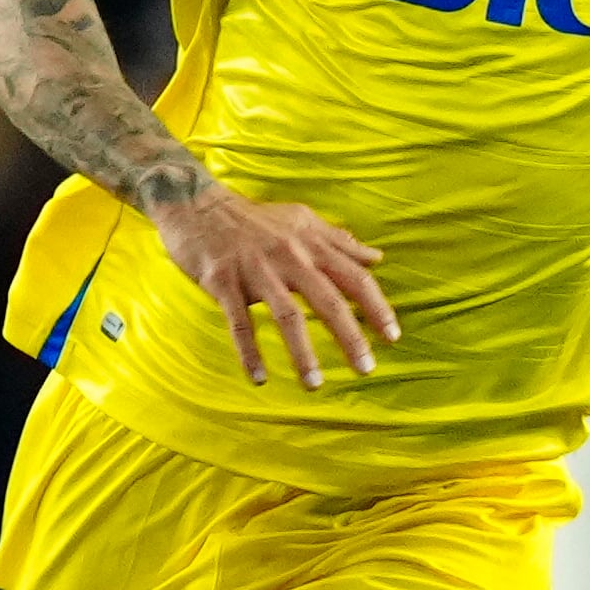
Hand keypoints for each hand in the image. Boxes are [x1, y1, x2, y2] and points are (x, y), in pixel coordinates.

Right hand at [151, 182, 397, 388]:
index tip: (392, 336)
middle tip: (366, 369)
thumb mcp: (301, 220)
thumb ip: (339, 241)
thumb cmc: (254, 218)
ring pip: (288, 316)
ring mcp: (256, 270)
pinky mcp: (223, 282)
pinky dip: (250, 352)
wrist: (196, 205)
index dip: (377, 307)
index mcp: (310, 245)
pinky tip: (259, 378)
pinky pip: (240, 323)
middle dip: (350, 337)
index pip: (354, 278)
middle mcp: (289, 257)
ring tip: (315, 384)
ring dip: (303, 354)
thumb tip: (376, 258)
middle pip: (328, 301)